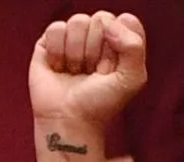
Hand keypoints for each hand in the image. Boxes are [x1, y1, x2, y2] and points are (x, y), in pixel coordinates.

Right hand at [29, 12, 147, 124]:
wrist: (69, 120)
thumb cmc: (101, 103)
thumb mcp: (132, 79)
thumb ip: (134, 47)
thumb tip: (109, 23)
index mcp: (121, 43)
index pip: (124, 21)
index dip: (119, 43)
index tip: (113, 67)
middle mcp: (98, 37)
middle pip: (101, 18)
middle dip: (97, 49)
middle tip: (92, 72)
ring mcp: (73, 38)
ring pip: (78, 22)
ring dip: (77, 53)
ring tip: (75, 72)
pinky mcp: (49, 42)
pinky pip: (56, 28)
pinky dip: (57, 51)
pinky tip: (59, 67)